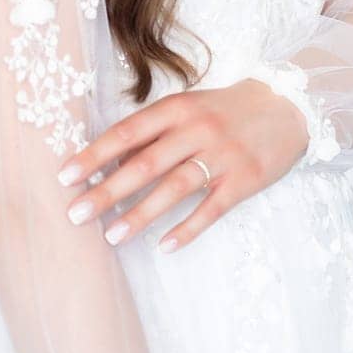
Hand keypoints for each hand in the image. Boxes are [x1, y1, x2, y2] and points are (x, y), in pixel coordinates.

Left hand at [55, 78, 310, 252]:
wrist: (287, 106)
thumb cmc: (224, 110)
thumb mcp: (187, 109)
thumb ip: (151, 132)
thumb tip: (105, 160)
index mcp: (177, 109)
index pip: (127, 132)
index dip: (94, 154)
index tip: (65, 177)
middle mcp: (197, 130)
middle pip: (145, 163)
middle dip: (107, 191)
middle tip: (76, 213)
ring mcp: (222, 155)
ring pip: (176, 188)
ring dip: (141, 215)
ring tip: (112, 237)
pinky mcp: (244, 180)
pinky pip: (212, 209)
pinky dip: (188, 229)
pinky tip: (164, 247)